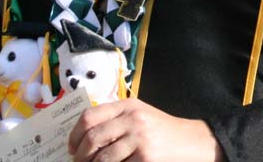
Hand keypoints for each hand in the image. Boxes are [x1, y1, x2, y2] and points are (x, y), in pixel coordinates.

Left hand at [68, 98, 221, 161]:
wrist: (191, 141)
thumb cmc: (161, 131)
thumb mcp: (139, 115)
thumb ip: (115, 119)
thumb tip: (82, 138)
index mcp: (127, 106)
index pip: (89, 116)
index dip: (75, 135)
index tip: (71, 147)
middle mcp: (132, 119)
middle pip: (92, 138)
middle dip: (80, 155)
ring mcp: (139, 138)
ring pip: (102, 158)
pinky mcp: (146, 157)